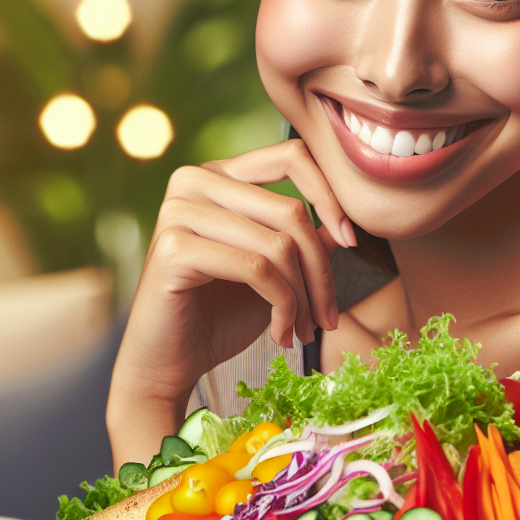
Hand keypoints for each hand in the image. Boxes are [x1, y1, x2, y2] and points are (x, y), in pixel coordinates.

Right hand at [106, 139, 354, 466]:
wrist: (167, 363)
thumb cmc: (219, 316)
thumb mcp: (274, 272)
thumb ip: (302, 239)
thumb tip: (343, 222)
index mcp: (217, 174)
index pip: (290, 156)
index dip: (330, 195)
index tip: (352, 241)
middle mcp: (193, 181)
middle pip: (290, 209)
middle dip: (321, 270)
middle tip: (327, 317)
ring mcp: (178, 210)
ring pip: (278, 244)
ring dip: (304, 296)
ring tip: (304, 331)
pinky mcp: (173, 247)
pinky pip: (256, 269)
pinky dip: (282, 306)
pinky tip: (281, 335)